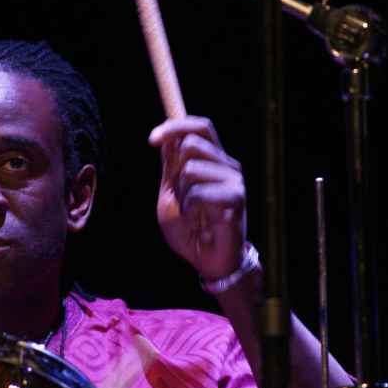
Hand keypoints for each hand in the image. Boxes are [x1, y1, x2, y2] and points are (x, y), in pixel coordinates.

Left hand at [148, 116, 246, 280]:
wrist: (207, 262)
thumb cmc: (189, 230)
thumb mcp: (172, 194)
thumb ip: (171, 167)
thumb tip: (168, 137)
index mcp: (213, 161)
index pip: (200, 126)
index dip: (174, 126)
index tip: (151, 140)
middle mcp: (227, 165)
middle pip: (192, 142)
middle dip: (175, 171)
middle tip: (182, 198)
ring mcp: (234, 180)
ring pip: (191, 169)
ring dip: (182, 195)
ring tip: (193, 214)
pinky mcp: (237, 198)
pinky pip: (199, 194)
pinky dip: (190, 210)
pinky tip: (200, 224)